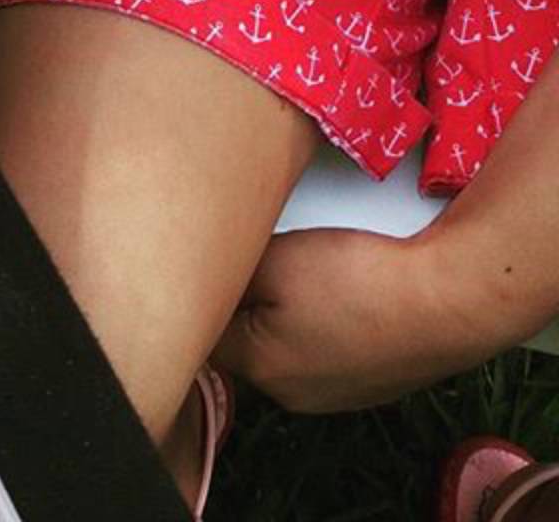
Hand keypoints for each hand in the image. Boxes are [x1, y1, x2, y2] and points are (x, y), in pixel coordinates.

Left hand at [215, 228, 497, 412]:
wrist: (448, 299)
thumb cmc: (356, 279)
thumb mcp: (272, 260)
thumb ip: (228, 275)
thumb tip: (206, 281)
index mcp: (261, 369)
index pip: (206, 332)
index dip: (207, 292)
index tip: (214, 261)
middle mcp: (293, 395)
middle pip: (243, 340)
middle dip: (245, 301)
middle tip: (259, 258)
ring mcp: (335, 393)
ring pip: (284, 342)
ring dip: (283, 310)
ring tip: (304, 271)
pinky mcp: (368, 381)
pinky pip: (324, 346)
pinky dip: (322, 319)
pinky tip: (339, 289)